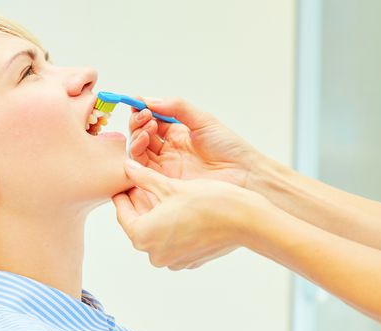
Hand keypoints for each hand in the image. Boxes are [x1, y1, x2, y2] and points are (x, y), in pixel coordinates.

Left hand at [112, 159, 274, 270]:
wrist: (244, 221)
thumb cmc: (207, 202)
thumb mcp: (171, 186)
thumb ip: (144, 178)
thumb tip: (127, 167)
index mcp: (143, 235)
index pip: (122, 212)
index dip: (124, 193)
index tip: (127, 181)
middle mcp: (154, 254)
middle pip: (140, 224)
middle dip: (142, 204)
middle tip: (146, 184)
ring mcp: (173, 260)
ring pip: (157, 233)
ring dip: (159, 216)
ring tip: (167, 195)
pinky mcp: (189, 261)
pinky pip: (175, 242)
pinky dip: (175, 228)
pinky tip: (185, 211)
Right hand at [128, 98, 262, 187]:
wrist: (244, 174)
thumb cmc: (230, 148)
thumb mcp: (204, 120)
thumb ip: (177, 108)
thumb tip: (151, 100)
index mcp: (178, 134)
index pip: (152, 120)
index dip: (143, 109)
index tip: (137, 101)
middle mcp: (169, 150)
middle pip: (142, 134)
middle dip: (139, 121)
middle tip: (146, 115)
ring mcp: (165, 166)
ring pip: (138, 149)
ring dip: (137, 134)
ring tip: (148, 126)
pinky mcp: (164, 181)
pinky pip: (141, 167)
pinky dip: (137, 151)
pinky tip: (145, 138)